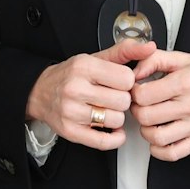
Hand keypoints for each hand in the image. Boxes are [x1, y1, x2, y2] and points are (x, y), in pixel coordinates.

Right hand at [26, 38, 155, 151]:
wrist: (39, 92)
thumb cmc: (71, 75)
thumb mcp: (95, 58)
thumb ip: (125, 51)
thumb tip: (150, 47)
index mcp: (84, 67)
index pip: (127, 78)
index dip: (127, 82)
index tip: (119, 83)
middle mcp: (75, 88)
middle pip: (123, 101)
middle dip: (123, 100)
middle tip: (112, 97)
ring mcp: (71, 112)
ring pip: (117, 120)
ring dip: (117, 117)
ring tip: (107, 110)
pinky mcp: (71, 131)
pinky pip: (104, 141)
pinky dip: (115, 137)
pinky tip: (112, 129)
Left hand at [128, 51, 189, 161]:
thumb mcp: (182, 58)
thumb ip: (153, 60)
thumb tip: (133, 72)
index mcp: (185, 82)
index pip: (143, 95)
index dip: (133, 93)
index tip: (137, 91)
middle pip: (146, 117)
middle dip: (137, 110)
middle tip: (141, 105)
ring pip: (156, 137)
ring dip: (145, 130)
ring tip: (150, 121)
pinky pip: (172, 154)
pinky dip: (158, 150)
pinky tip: (158, 138)